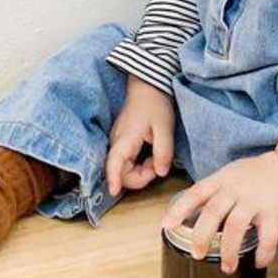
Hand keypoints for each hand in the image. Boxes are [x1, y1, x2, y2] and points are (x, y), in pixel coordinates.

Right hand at [105, 76, 175, 196]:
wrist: (148, 85)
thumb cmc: (155, 103)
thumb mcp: (164, 127)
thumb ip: (163, 152)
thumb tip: (161, 173)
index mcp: (124, 139)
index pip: (113, 164)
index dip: (113, 179)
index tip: (114, 192)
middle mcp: (116, 142)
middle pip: (120, 172)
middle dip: (139, 177)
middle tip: (157, 165)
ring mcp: (118, 142)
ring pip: (123, 168)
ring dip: (140, 171)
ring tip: (156, 158)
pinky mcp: (122, 141)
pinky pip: (126, 161)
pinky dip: (138, 164)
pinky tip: (150, 155)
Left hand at [160, 151, 277, 273]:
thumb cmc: (257, 173)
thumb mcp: (231, 174)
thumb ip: (215, 191)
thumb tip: (195, 214)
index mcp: (222, 180)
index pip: (196, 193)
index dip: (180, 209)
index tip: (167, 225)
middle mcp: (236, 189)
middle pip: (213, 212)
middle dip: (202, 235)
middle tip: (196, 254)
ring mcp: (255, 200)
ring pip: (236, 226)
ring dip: (229, 250)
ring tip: (226, 267)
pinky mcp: (274, 212)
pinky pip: (267, 236)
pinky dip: (263, 252)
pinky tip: (259, 262)